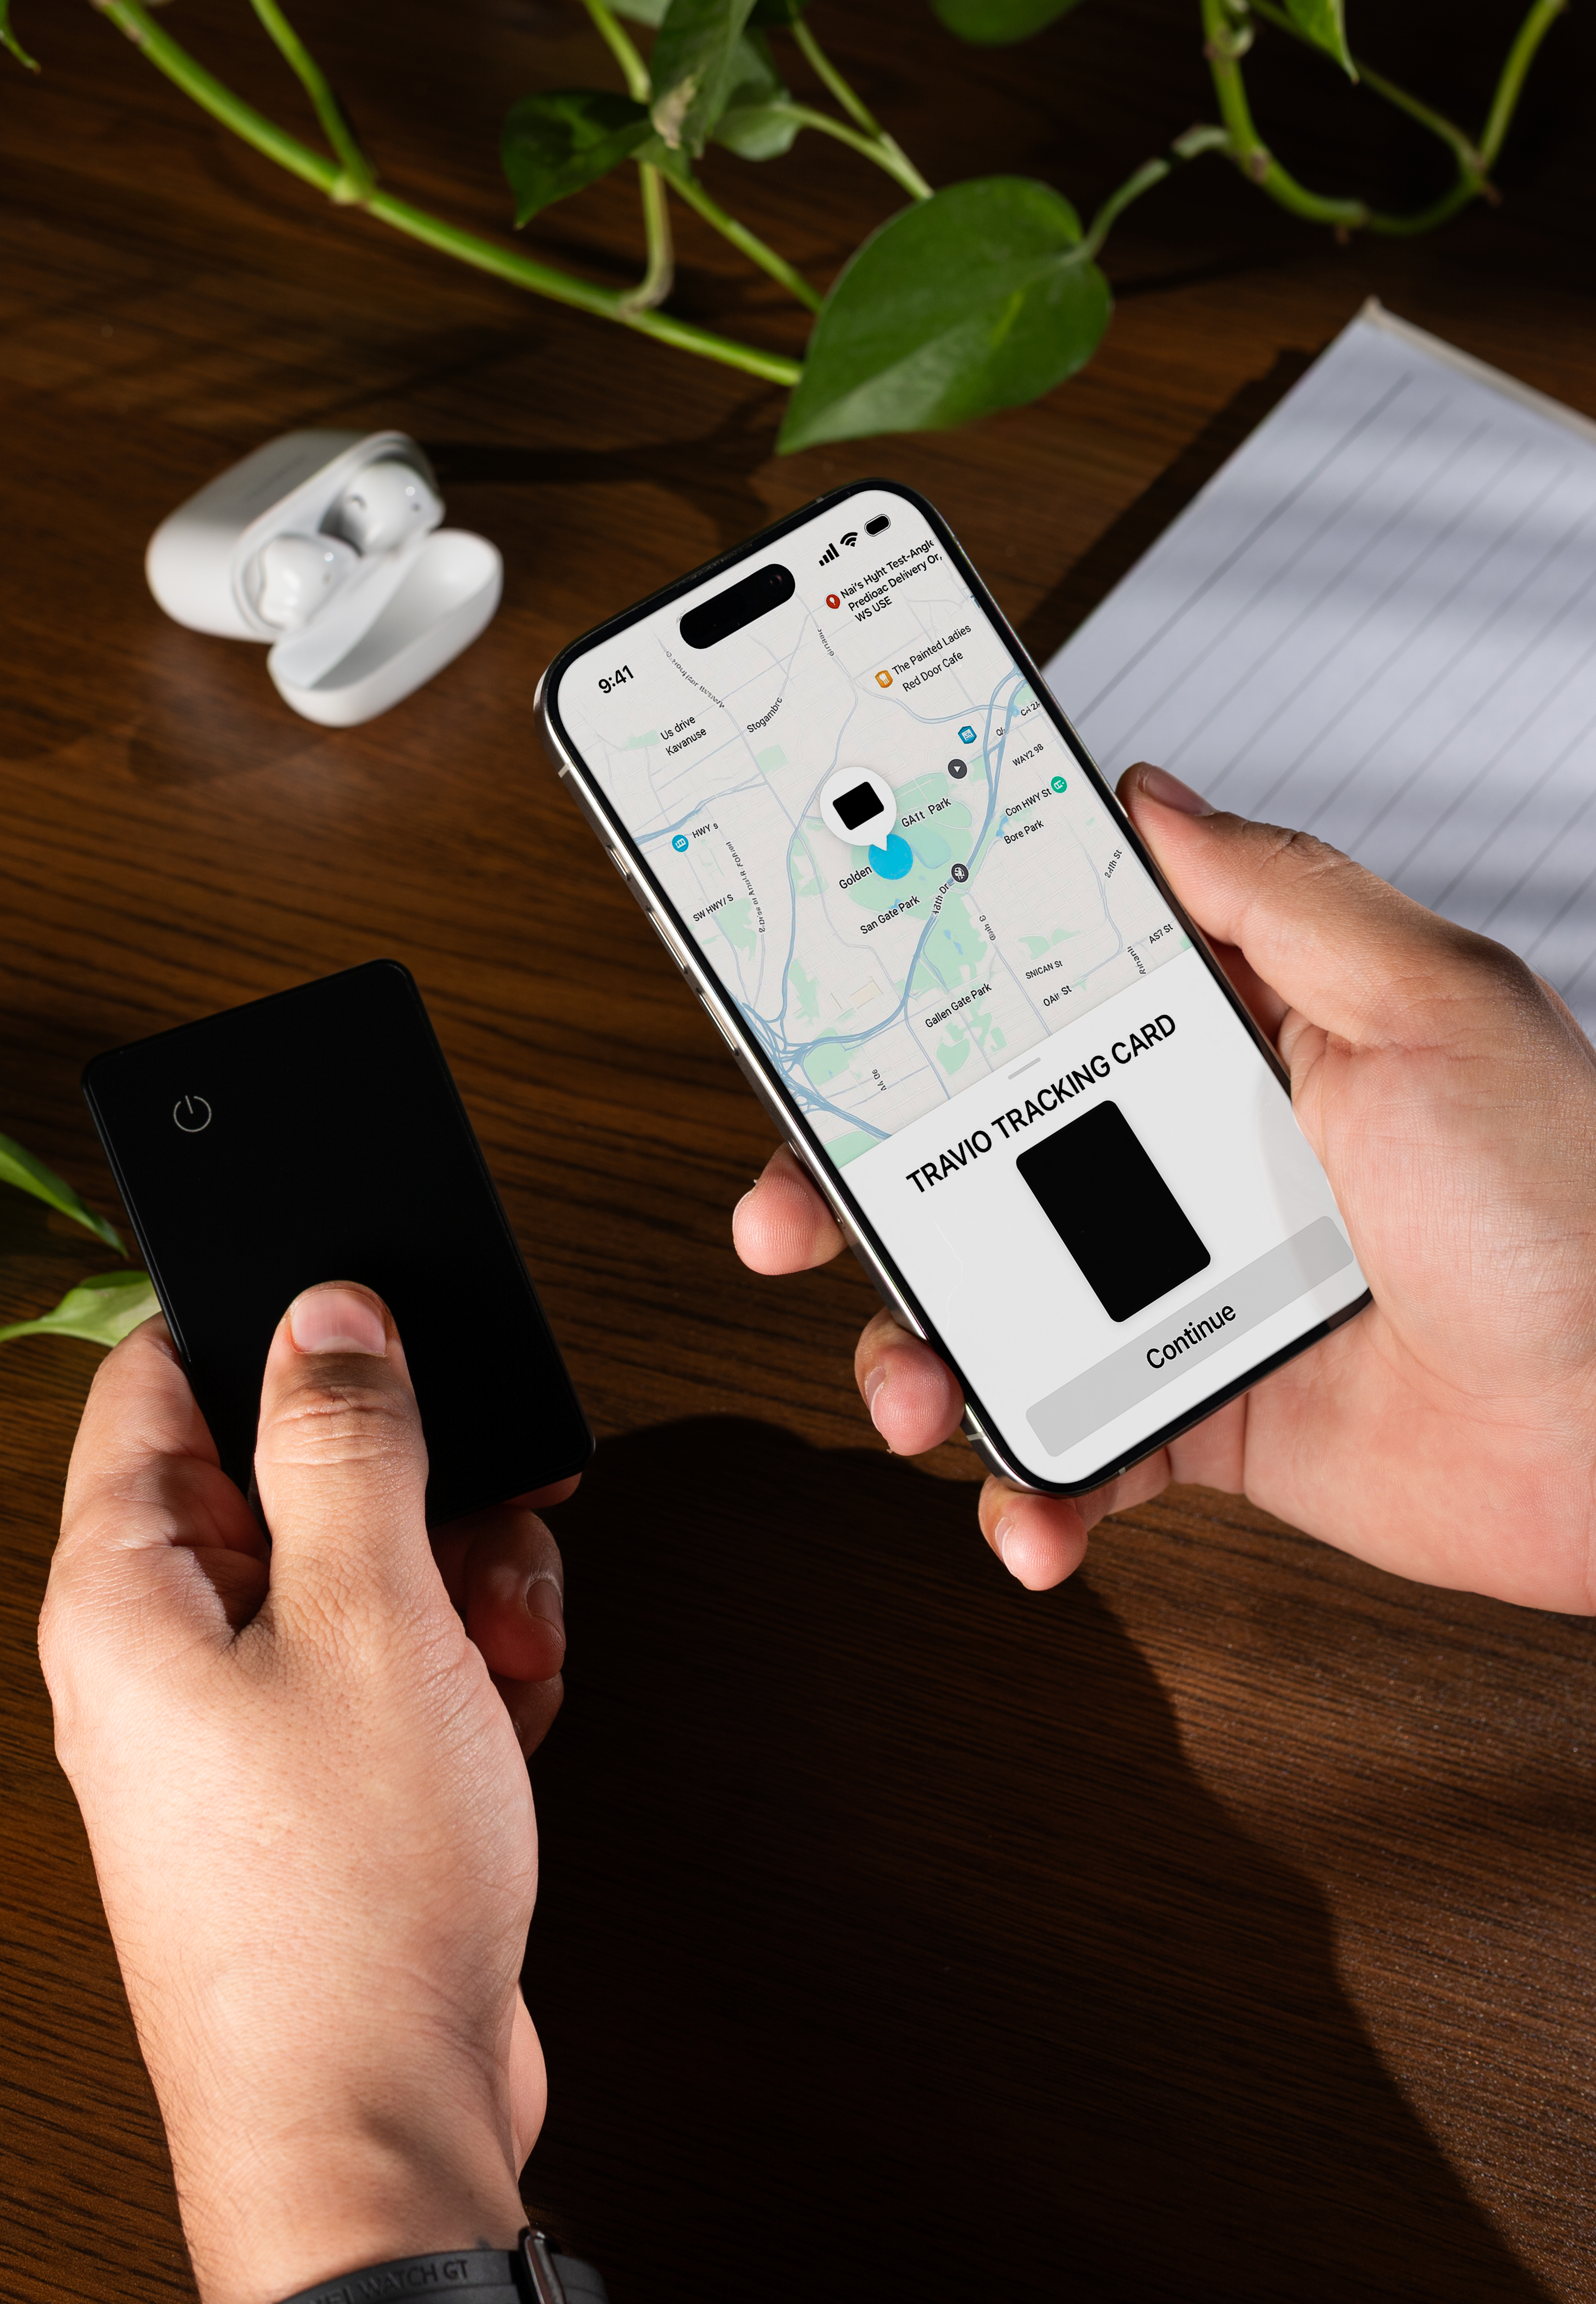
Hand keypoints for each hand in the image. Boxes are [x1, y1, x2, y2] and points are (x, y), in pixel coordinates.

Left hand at [38, 1283, 574, 2303]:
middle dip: (412, 1483)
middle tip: (477, 1525)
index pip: (160, 1378)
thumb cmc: (346, 1900)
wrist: (381, 2122)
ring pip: (363, 1565)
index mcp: (125, 1590)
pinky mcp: (317, 1782)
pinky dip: (463, 1671)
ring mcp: (242, 1721)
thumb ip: (345, 1439)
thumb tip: (325, 1313)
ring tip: (499, 1651)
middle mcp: (165, 1650)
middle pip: (290, 1471)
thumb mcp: (368, 1615)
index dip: (271, 1327)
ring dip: (460, 1582)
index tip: (380, 1323)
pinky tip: (501, 1718)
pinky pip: (392, 1663)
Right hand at [735, 764, 1595, 1611]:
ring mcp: (1190, 1292)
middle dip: (856, 1189)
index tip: (819, 1010)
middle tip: (787, 1214)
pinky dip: (1038, 1491)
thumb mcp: (1432, 1002)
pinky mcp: (1207, 1420)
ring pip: (997, 1312)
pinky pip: (1081, 1451)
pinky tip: (1034, 1510)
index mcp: (1237, 1038)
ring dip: (918, 1356)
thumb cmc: (1573, 1201)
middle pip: (972, 1158)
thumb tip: (1154, 795)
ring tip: (912, 1391)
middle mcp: (1195, 1156)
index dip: (918, 1000)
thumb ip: (1281, 895)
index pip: (1038, 995)